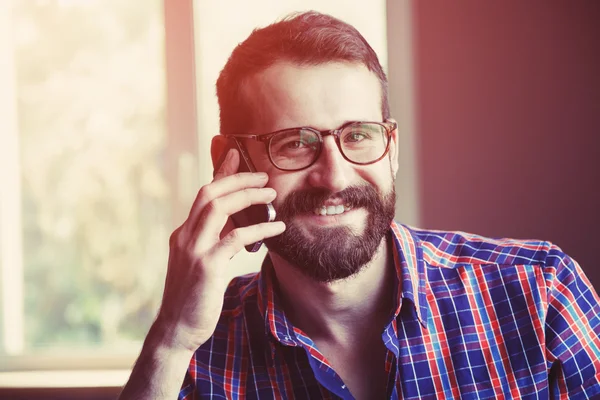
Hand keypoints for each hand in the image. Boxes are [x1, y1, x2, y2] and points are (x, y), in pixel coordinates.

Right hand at [151, 149, 284, 352]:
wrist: (177, 330)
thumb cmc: (194, 298)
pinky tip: (278, 228)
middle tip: (263, 176)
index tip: (236, 154)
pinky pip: (235, 238)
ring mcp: (194, 250)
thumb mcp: (202, 263)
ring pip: (218, 208)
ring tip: (271, 194)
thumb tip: (235, 225)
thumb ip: (214, 241)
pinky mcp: (207, 266)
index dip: (220, 172)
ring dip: (247, 196)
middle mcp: (185, 236)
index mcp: (183, 233)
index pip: (203, 195)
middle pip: (209, 193)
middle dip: (237, 179)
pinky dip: (259, 229)